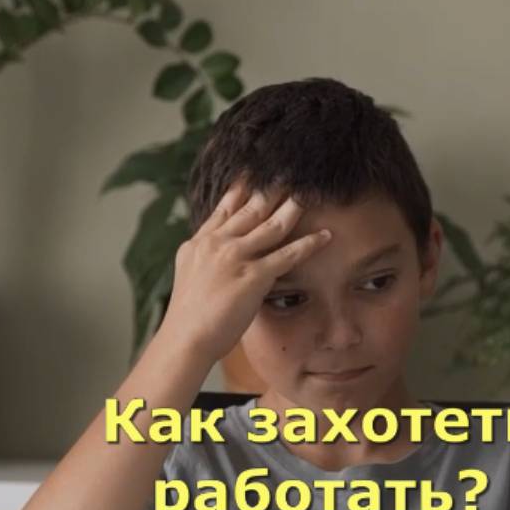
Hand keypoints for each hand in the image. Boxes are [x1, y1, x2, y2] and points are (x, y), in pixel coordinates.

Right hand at [159, 180, 331, 364]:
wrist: (185, 338)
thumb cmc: (188, 316)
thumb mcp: (190, 276)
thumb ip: (206, 259)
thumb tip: (217, 255)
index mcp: (200, 243)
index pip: (225, 208)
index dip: (243, 189)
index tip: (256, 172)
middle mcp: (217, 243)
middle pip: (251, 208)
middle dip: (272, 189)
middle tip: (291, 171)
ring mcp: (235, 257)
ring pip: (271, 225)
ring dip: (293, 207)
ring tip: (310, 194)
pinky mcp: (253, 276)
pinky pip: (287, 255)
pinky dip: (308, 244)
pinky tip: (325, 236)